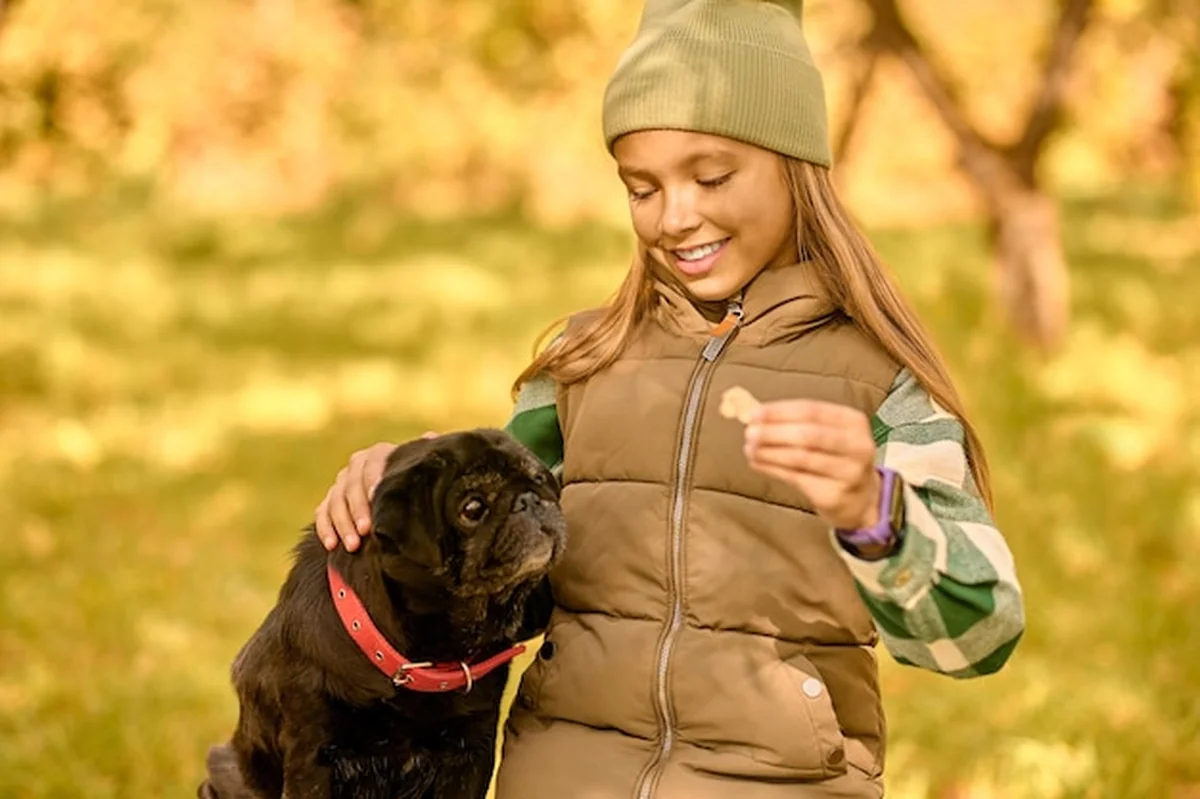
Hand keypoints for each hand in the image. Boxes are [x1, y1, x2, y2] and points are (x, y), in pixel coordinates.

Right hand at [314, 432, 436, 550]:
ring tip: (353, 545)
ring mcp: (341, 484)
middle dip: (357, 509)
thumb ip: (425, 456)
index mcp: (379, 454)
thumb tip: (430, 436)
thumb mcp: (422, 472)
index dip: (372, 478)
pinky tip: (333, 545)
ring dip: (342, 524)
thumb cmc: (416, 484)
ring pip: (335, 501)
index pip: (373, 461)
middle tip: (366, 529)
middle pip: (351, 485)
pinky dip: (325, 530)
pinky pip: (322, 514)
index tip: (375, 497)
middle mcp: (356, 466)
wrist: (401, 500)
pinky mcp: (329, 503)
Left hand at [742, 401, 880, 530]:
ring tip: (750, 449)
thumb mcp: (830, 434)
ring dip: (769, 452)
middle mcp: (857, 446)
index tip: (755, 413)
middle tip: (749, 433)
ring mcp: (848, 473)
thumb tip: (758, 415)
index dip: (780, 411)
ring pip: (801, 458)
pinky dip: (772, 468)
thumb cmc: (837, 459)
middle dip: (774, 432)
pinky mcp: (834, 495)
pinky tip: (758, 463)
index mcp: (854, 422)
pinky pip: (796, 478)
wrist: (860, 499)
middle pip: (809, 435)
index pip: (813, 410)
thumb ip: (798, 422)